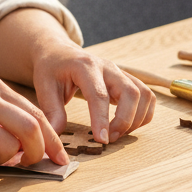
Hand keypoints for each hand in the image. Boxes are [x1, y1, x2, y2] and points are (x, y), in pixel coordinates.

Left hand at [31, 43, 155, 145]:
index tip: (102, 140)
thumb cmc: (52, 68)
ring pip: (144, 94)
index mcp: (85, 66)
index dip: (102, 119)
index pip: (99, 94)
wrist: (60, 51)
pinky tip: (126, 125)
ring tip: (116, 133)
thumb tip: (56, 138)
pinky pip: (146, 96)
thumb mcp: (44, 87)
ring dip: (136, 119)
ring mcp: (120, 72)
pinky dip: (143, 114)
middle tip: (108, 139)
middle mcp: (108, 67)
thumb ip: (52, 112)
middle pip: (131, 92)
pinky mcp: (126, 79)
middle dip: (125, 121)